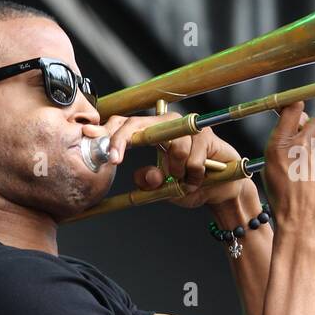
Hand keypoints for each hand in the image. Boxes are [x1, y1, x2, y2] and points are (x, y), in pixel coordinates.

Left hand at [78, 115, 244, 208]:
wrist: (223, 190)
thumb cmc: (192, 184)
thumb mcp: (164, 188)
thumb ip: (150, 182)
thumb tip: (139, 175)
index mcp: (154, 132)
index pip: (127, 125)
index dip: (108, 131)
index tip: (91, 138)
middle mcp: (169, 124)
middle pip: (139, 124)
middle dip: (122, 140)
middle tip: (114, 159)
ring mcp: (189, 128)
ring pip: (173, 149)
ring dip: (177, 171)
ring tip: (185, 180)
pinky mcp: (207, 137)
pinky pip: (192, 161)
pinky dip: (193, 177)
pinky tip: (199, 179)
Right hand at [261, 101, 314, 244]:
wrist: (301, 227)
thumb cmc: (285, 203)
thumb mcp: (272, 171)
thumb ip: (283, 148)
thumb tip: (297, 129)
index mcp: (279, 146)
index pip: (293, 111)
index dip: (299, 108)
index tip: (301, 109)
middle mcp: (301, 146)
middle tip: (312, 150)